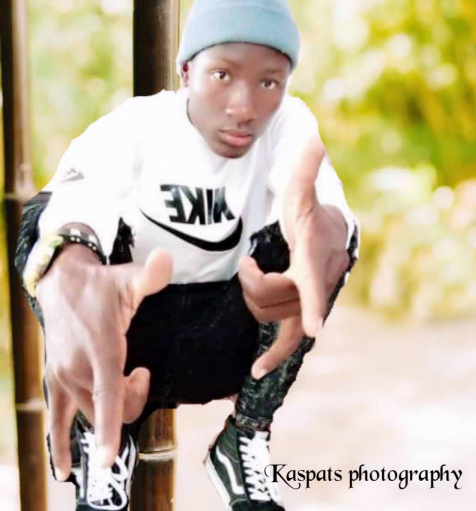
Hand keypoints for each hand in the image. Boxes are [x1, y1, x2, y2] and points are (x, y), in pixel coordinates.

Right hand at [36, 244, 171, 478]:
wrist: (61, 283)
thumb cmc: (101, 285)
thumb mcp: (127, 278)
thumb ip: (149, 275)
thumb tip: (166, 259)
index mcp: (101, 347)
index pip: (107, 392)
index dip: (108, 426)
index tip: (108, 459)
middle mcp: (78, 368)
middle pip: (111, 409)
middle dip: (134, 399)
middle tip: (141, 370)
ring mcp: (63, 378)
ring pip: (93, 415)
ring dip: (113, 408)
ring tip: (125, 376)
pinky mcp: (55, 381)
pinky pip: (56, 420)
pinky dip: (60, 444)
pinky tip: (66, 469)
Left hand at [239, 136, 348, 377]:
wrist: (325, 236)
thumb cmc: (309, 216)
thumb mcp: (300, 193)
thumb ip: (303, 170)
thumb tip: (313, 138)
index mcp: (314, 257)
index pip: (313, 280)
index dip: (313, 300)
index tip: (315, 326)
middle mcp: (316, 285)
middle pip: (276, 298)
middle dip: (253, 284)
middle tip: (249, 264)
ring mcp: (309, 304)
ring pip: (270, 314)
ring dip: (253, 297)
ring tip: (252, 275)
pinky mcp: (300, 314)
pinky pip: (287, 342)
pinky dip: (272, 355)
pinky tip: (255, 371)